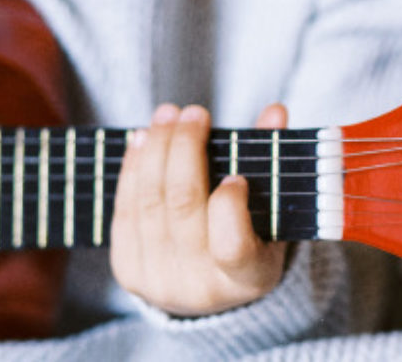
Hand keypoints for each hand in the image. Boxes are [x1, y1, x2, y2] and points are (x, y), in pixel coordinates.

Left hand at [110, 102, 288, 316]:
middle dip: (184, 149)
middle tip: (194, 113)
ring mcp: (158, 282)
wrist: (205, 291)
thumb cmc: (249, 241)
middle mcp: (200, 289)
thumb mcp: (271, 214)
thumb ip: (273, 163)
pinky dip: (133, 168)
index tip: (236, 175)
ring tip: (168, 115)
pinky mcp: (127, 270)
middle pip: (183, 206)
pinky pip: (125, 209)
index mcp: (248, 279)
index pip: (232, 246)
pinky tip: (143, 139)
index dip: (229, 207)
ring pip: (149, 201)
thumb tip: (275, 110)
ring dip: (156, 149)